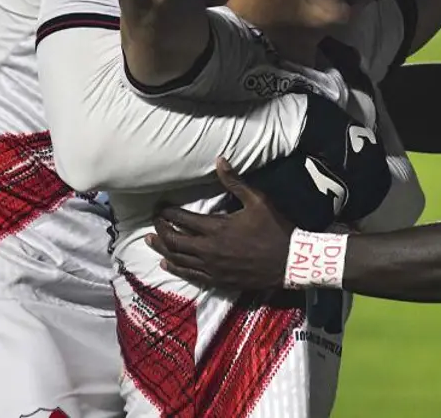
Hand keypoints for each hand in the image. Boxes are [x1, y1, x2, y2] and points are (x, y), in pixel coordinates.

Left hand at [147, 156, 292, 290]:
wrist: (289, 261)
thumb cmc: (274, 229)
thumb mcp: (257, 201)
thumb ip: (235, 182)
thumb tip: (219, 159)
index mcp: (216, 228)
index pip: (182, 219)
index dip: (167, 213)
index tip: (160, 207)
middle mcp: (208, 249)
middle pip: (174, 240)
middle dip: (161, 229)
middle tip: (154, 221)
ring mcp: (212, 268)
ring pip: (178, 259)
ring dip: (162, 249)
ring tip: (150, 240)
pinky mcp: (218, 280)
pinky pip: (190, 275)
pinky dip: (176, 268)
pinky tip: (167, 265)